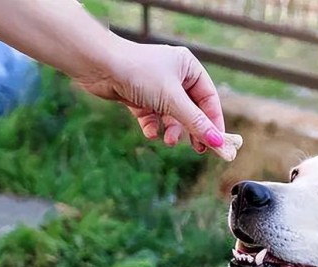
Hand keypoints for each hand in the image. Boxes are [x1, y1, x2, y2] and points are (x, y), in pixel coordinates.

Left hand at [76, 38, 224, 152]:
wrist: (98, 65)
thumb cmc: (139, 73)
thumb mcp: (172, 100)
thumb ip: (195, 123)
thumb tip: (218, 143)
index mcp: (188, 67)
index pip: (209, 98)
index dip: (214, 122)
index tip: (219, 143)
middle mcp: (174, 75)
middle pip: (192, 109)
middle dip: (193, 129)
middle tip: (199, 150)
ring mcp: (156, 86)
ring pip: (172, 115)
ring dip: (172, 130)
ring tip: (169, 141)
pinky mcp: (139, 97)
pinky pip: (153, 117)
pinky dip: (153, 127)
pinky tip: (151, 132)